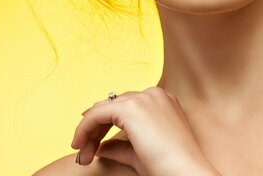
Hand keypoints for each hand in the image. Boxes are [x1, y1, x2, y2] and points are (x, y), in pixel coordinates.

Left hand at [71, 86, 218, 175]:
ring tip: (82, 154)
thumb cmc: (168, 166)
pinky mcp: (131, 108)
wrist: (183, 171)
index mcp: (162, 101)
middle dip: (95, 129)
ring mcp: (143, 99)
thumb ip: (122, 146)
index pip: (125, 107)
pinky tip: (79, 145)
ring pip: (103, 108)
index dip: (105, 127)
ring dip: (88, 130)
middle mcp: (154, 95)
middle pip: (113, 106)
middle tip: (84, 154)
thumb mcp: (141, 153)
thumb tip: (101, 147)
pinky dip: (84, 128)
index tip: (93, 148)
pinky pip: (97, 114)